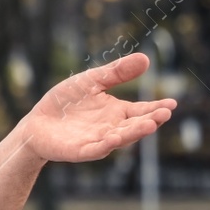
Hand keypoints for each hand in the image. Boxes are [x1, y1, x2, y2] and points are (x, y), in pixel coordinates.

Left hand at [14, 52, 175, 163]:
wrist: (37, 122)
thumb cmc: (65, 102)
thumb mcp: (92, 81)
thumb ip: (116, 72)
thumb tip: (146, 58)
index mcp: (117, 112)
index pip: (141, 110)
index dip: (156, 108)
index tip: (172, 104)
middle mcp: (112, 128)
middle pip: (134, 125)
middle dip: (150, 120)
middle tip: (165, 114)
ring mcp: (97, 141)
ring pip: (119, 138)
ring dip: (133, 133)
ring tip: (149, 125)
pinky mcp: (79, 150)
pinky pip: (95, 149)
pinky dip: (105, 144)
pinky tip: (115, 137)